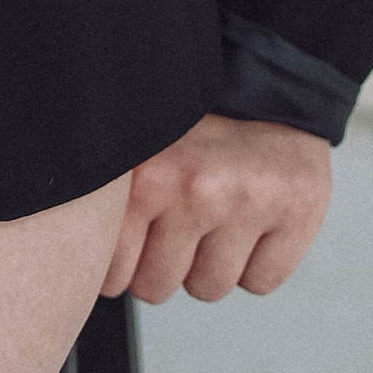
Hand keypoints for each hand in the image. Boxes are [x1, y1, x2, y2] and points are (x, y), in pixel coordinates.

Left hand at [100, 112, 330, 302]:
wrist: (265, 85)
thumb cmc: (188, 125)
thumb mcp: (135, 144)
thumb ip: (107, 197)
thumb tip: (77, 264)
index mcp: (148, 173)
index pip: (113, 272)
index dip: (120, 264)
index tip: (129, 237)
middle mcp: (196, 189)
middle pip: (157, 287)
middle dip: (161, 263)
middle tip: (172, 219)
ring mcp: (249, 204)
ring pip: (207, 288)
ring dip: (206, 263)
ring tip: (210, 212)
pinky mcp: (295, 214)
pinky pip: (258, 281)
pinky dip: (253, 262)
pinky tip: (247, 220)